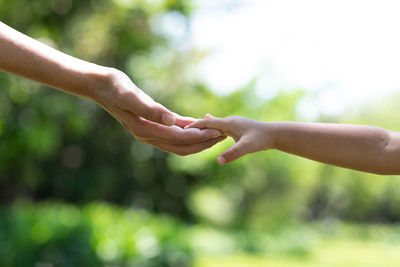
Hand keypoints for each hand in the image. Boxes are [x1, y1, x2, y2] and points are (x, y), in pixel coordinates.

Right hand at [92, 69, 224, 154]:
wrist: (101, 86)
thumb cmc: (114, 88)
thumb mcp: (130, 96)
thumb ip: (150, 110)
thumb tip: (171, 122)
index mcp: (145, 130)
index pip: (178, 138)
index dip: (199, 136)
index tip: (216, 132)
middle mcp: (148, 135)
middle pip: (182, 146)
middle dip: (203, 143)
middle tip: (223, 136)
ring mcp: (150, 132)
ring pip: (179, 142)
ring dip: (198, 139)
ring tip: (216, 132)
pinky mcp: (152, 124)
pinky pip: (173, 131)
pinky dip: (188, 130)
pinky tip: (200, 124)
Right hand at [186, 114, 272, 163]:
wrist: (275, 134)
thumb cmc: (261, 140)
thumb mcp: (246, 148)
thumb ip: (232, 153)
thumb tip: (219, 161)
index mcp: (228, 124)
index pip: (206, 123)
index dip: (193, 127)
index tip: (180, 130)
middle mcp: (229, 121)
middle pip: (207, 122)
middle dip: (195, 126)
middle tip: (180, 129)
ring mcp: (233, 123)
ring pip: (213, 123)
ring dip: (202, 126)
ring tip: (189, 128)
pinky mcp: (236, 127)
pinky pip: (219, 126)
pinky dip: (211, 127)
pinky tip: (209, 126)